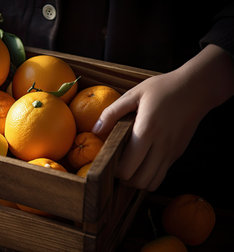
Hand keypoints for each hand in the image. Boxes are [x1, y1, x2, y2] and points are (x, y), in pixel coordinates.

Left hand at [93, 44, 233, 190]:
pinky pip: (161, 176)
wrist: (196, 88)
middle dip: (123, 178)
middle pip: (138, 181)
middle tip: (116, 167)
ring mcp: (171, 152)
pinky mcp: (178, 153)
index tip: (108, 160)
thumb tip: (95, 130)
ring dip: (137, 181)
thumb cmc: (162, 89)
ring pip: (152, 183)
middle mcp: (160, 146)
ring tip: (128, 168)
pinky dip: (149, 177)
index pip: (128, 167)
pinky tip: (142, 165)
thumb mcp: (134, 94)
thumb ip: (112, 112)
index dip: (114, 170)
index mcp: (146, 130)